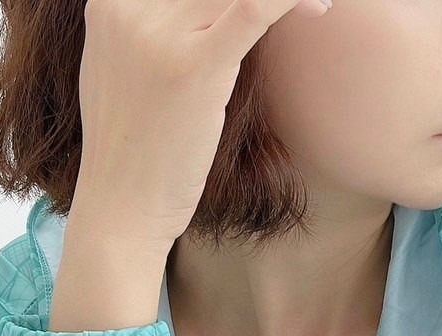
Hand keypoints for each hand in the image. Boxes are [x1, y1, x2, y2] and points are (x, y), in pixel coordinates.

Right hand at [71, 0, 332, 246]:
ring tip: (318, 5)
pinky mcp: (193, 69)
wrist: (122, 208)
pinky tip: (319, 5)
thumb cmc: (138, 149)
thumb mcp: (127, 70)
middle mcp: (126, 4)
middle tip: (303, 4)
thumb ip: (154, 28)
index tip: (268, 2)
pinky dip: (290, 0)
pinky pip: (254, 6)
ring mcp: (157, 33)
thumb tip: (203, 15)